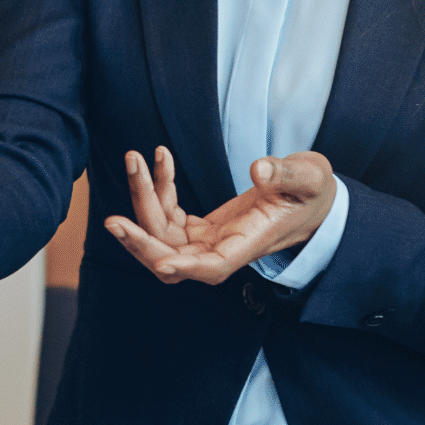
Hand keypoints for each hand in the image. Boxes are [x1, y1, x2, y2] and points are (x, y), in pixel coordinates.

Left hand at [105, 145, 335, 284]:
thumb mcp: (309, 177)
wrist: (311, 200)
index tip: (160, 262)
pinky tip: (159, 157)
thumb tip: (259, 169)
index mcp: (248, 245)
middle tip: (112, 221)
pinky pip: (167, 213)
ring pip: (160, 232)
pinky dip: (158, 187)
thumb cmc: (313, 192)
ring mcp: (207, 241)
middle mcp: (221, 249)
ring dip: (142, 198)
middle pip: (171, 257)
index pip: (212, 267)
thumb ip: (286, 173)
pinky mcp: (199, 228)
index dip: (186, 267)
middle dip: (140, 241)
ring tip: (135, 157)